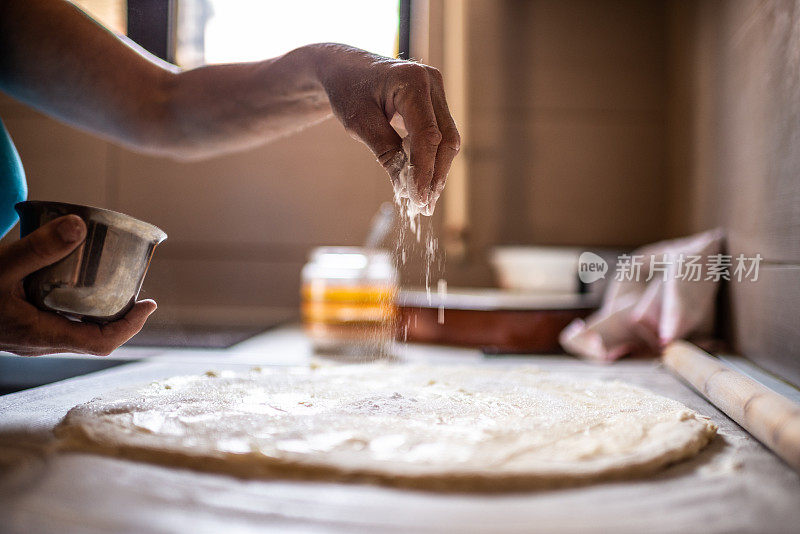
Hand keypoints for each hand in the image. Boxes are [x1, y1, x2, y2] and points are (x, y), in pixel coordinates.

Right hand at [0, 215, 156, 355]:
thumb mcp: (1, 265)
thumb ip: (38, 248)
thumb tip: (79, 226)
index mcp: (40, 335)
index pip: (101, 343)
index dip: (131, 326)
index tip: (149, 305)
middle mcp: (39, 341)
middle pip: (94, 336)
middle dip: (120, 316)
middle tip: (135, 291)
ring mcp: (30, 337)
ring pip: (77, 329)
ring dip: (98, 311)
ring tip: (113, 284)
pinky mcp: (23, 326)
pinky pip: (59, 320)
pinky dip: (76, 304)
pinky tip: (76, 281)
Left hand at [312, 44, 460, 214]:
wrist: (342, 68)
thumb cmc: (347, 90)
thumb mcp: (360, 123)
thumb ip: (386, 152)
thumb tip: (406, 187)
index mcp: (413, 81)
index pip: (428, 135)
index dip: (424, 171)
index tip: (417, 199)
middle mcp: (432, 82)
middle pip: (445, 139)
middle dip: (435, 176)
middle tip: (423, 207)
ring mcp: (436, 91)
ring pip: (446, 140)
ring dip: (436, 171)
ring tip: (422, 201)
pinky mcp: (433, 102)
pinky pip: (439, 135)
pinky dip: (430, 159)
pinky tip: (420, 182)